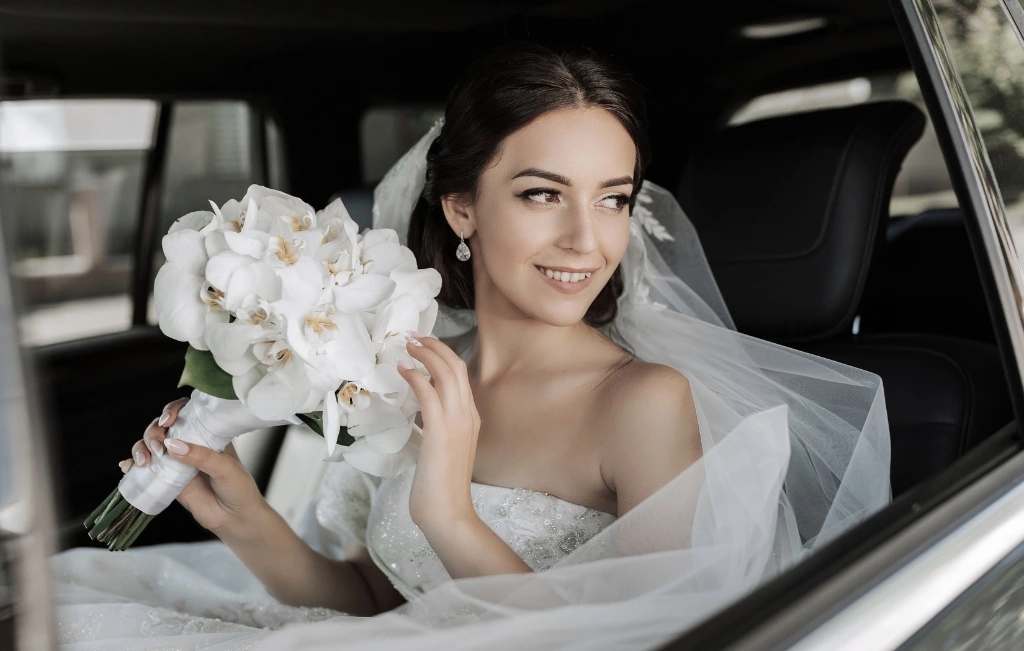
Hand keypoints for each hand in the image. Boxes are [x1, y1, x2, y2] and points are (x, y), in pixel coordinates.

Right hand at [121, 397, 267, 541]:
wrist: (235, 519)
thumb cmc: (238, 489)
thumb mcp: (224, 468)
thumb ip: (200, 456)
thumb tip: (172, 445)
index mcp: (207, 435)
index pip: (186, 413)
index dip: (172, 410)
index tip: (166, 420)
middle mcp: (190, 445)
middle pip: (162, 428)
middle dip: (153, 433)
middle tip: (159, 449)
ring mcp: (177, 462)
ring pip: (150, 446)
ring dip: (141, 448)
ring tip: (144, 461)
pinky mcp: (167, 480)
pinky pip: (146, 469)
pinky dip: (132, 465)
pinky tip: (127, 467)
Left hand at [398, 332, 480, 533]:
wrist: (448, 513)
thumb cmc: (440, 487)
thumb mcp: (441, 448)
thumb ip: (436, 426)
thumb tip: (420, 407)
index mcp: (471, 418)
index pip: (460, 376)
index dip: (442, 355)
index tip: (423, 346)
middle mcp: (468, 415)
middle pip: (456, 367)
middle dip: (434, 346)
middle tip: (413, 336)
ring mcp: (457, 423)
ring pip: (446, 374)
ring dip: (425, 354)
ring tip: (407, 345)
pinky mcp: (440, 432)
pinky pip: (429, 393)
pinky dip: (416, 376)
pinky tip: (402, 370)